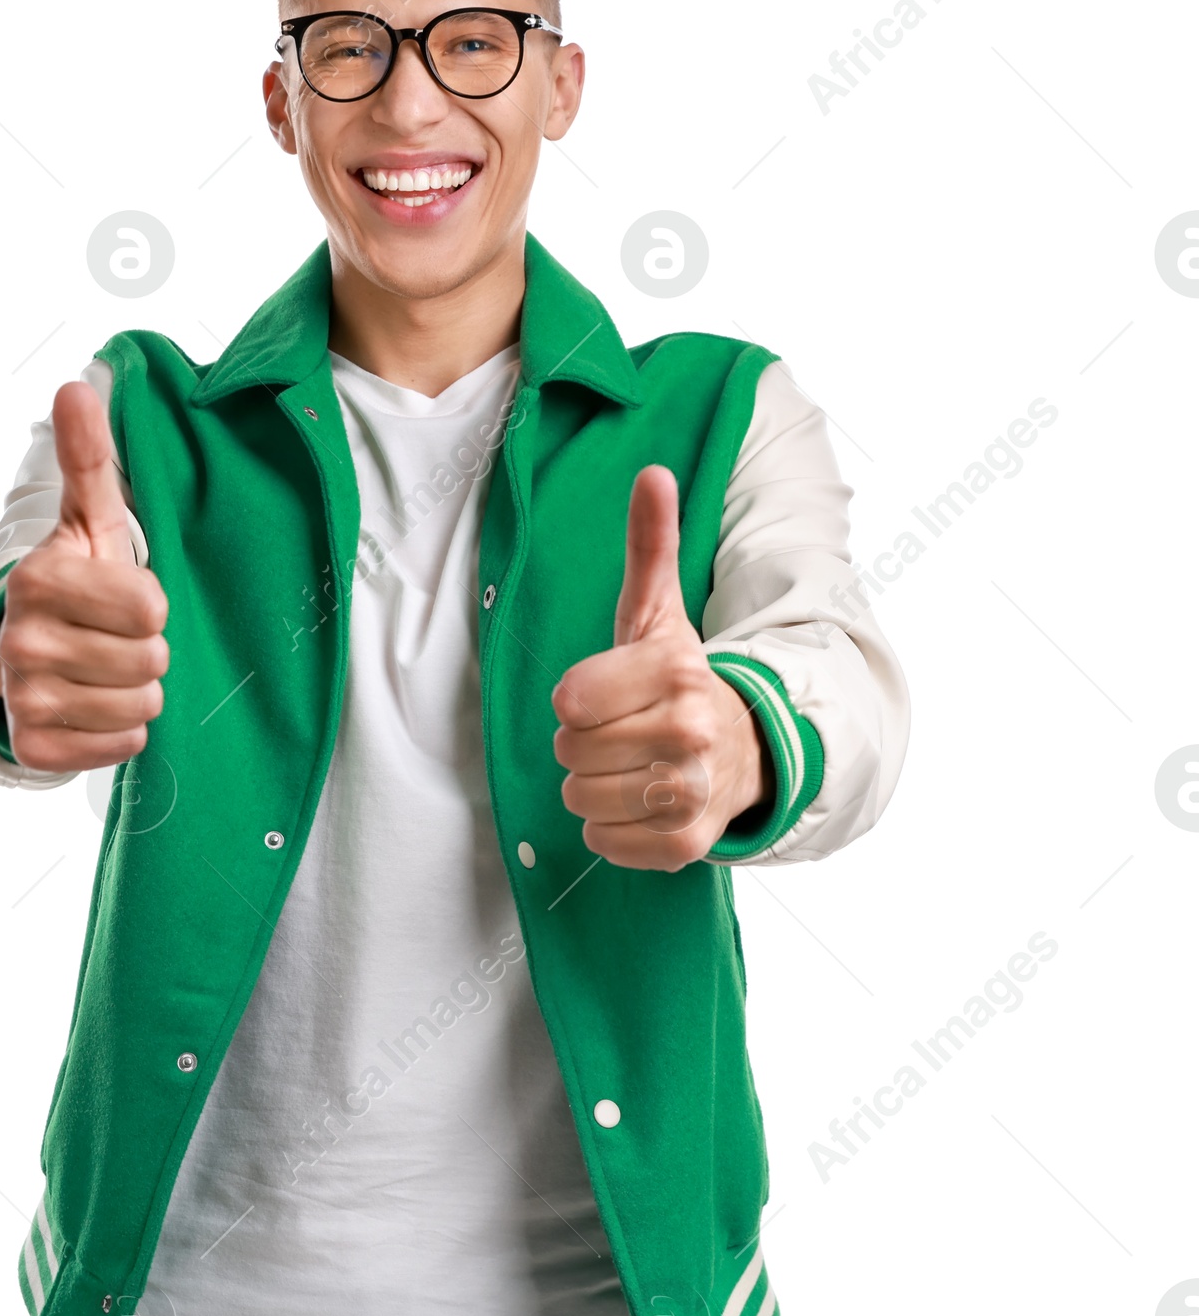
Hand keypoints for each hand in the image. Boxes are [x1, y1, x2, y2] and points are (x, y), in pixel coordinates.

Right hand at [0, 382, 169, 771]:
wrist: (32, 651)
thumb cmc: (80, 580)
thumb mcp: (91, 519)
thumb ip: (89, 457)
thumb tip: (74, 386)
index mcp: (39, 579)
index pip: (150, 609)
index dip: (151, 605)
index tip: (123, 598)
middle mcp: (21, 641)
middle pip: (150, 661)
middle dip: (147, 652)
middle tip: (115, 639)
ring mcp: (22, 698)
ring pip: (140, 707)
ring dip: (138, 691)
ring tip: (107, 669)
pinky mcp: (33, 747)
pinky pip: (122, 747)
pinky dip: (122, 732)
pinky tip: (96, 706)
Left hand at [551, 465, 772, 870]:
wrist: (748, 747)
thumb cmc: (679, 680)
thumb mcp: (657, 612)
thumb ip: (650, 545)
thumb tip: (652, 472)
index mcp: (677, 672)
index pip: (568, 701)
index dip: (578, 700)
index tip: (608, 695)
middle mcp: (691, 732)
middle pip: (570, 752)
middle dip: (583, 744)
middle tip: (622, 732)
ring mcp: (694, 791)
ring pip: (581, 800)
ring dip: (592, 788)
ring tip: (629, 766)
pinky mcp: (688, 843)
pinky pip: (605, 842)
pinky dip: (610, 830)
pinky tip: (638, 803)